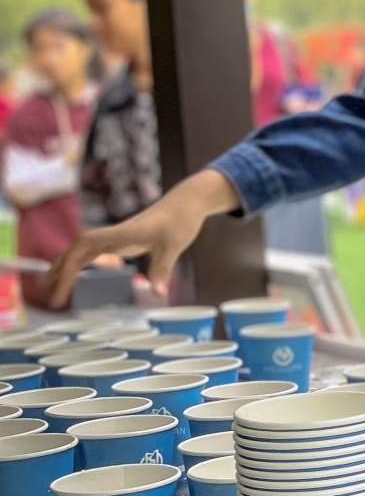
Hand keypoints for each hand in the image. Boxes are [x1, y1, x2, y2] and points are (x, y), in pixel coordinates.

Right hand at [48, 169, 240, 307]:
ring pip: (82, 251)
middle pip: (77, 249)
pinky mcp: (121, 240)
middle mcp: (113, 234)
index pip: (84, 246)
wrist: (186, 202)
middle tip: (48, 293)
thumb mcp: (174, 246)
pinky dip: (79, 263)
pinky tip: (72, 273)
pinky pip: (93, 252)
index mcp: (120, 233)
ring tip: (49, 286)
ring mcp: (115, 237)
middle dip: (60, 269)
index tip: (60, 284)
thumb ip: (163, 270)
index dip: (68, 263)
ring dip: (65, 266)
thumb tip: (157, 293)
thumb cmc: (180, 221)